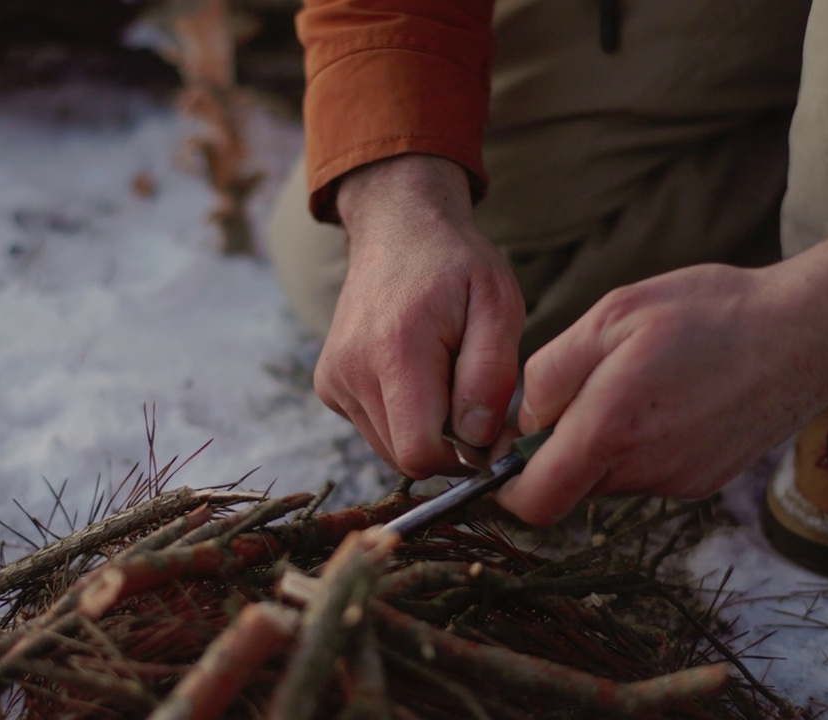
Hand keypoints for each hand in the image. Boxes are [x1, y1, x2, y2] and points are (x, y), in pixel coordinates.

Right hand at [314, 155, 524, 476]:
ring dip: (425, 430)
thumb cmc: (456, 265)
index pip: (419, 452)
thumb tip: (475, 438)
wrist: (398, 228)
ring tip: (444, 378)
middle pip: (406, 457)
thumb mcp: (498, 304)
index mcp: (396, 351)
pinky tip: (417, 375)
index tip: (490, 432)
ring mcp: (334, 379)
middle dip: (448, 445)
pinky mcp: (328, 386)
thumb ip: (491, 374)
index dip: (462, 459)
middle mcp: (352, 370)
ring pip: (389, 448)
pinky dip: (403, 417)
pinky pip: (374, 429)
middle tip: (474, 400)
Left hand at [497, 226, 827, 524]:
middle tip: (579, 390)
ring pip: (606, 478)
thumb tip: (525, 418)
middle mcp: (644, 470)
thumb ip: (552, 372)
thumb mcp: (612, 315)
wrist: (807, 333)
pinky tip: (666, 397)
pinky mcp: (702, 481)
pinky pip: (645, 473)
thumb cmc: (710, 312)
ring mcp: (677, 481)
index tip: (505, 452)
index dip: (506, 487)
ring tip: (631, 383)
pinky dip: (638, 444)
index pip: (534, 502)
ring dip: (599, 442)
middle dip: (556, 450)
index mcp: (612, 428)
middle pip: (568, 487)